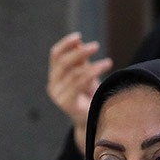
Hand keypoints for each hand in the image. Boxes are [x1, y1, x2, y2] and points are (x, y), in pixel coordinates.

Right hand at [46, 32, 111, 151]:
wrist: (92, 122)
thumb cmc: (90, 97)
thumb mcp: (85, 75)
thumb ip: (80, 60)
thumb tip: (78, 42)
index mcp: (55, 76)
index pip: (55, 55)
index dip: (65, 44)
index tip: (78, 36)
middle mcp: (52, 85)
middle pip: (62, 62)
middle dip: (79, 52)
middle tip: (95, 46)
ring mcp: (57, 95)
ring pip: (73, 73)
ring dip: (92, 65)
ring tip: (108, 62)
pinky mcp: (65, 103)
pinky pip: (78, 83)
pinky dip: (92, 72)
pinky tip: (104, 66)